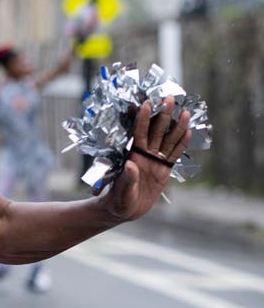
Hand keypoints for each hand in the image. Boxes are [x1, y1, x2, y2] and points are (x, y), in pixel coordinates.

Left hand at [98, 97, 191, 221]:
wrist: (125, 210)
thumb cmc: (118, 201)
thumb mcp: (122, 192)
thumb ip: (127, 179)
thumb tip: (130, 165)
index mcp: (132, 156)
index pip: (138, 133)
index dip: (142, 119)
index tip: (146, 103)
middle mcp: (144, 154)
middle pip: (156, 131)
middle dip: (162, 115)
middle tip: (169, 98)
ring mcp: (155, 160)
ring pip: (168, 140)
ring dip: (176, 126)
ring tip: (185, 111)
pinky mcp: (164, 169)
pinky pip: (174, 154)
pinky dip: (181, 143)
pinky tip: (188, 131)